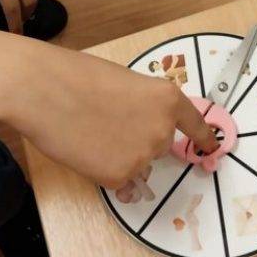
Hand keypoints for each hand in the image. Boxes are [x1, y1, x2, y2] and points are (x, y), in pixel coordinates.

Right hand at [0, 21, 220, 188]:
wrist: (44, 90)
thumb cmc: (77, 76)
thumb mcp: (125, 81)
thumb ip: (144, 104)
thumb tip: (145, 122)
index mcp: (168, 100)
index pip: (196, 125)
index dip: (204, 138)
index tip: (212, 149)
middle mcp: (163, 130)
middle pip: (159, 145)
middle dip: (138, 139)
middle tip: (106, 124)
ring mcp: (144, 156)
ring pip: (137, 163)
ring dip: (119, 155)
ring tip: (90, 133)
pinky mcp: (120, 177)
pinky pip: (119, 180)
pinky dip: (102, 170)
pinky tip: (85, 150)